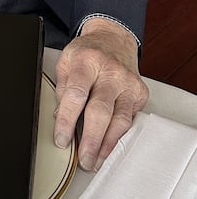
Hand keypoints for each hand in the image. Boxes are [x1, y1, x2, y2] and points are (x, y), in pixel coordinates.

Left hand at [54, 17, 148, 171]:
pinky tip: (109, 147)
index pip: (76, 94)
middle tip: (83, 159)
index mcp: (86, 60)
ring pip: (119, 120)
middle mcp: (110, 71)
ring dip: (106, 145)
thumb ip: (62, 88)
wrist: (113, 39)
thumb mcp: (66, 61)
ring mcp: (127, 82)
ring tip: (95, 159)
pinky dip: (119, 137)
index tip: (61, 139)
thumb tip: (59, 118)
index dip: (67, 120)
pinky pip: (130, 120)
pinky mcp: (140, 93)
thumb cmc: (87, 52)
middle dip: (90, 140)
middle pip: (100, 111)